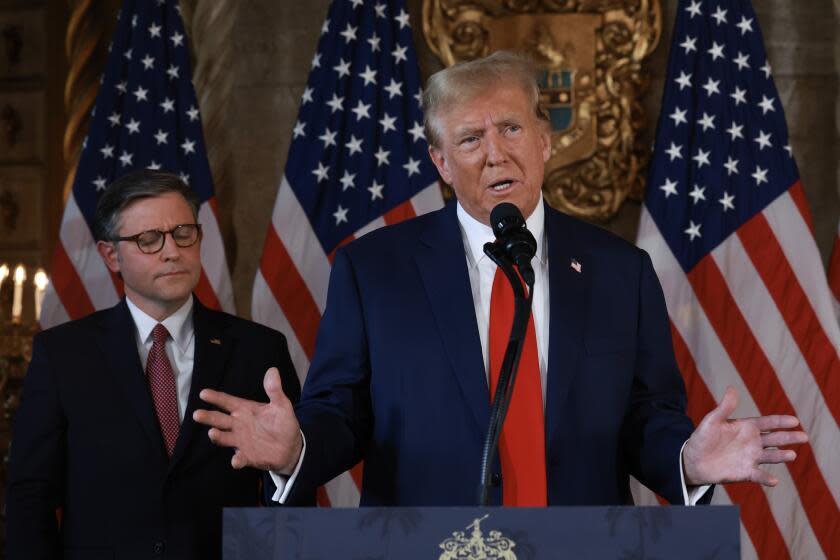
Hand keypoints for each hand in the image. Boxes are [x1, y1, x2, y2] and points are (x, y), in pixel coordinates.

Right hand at [193, 367, 302, 472]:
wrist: (291, 447)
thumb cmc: (283, 423)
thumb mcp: (281, 405)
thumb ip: (274, 390)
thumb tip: (272, 370)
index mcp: (245, 410)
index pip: (227, 402)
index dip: (216, 397)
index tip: (203, 393)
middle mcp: (238, 425)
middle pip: (219, 420)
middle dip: (208, 417)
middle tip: (196, 414)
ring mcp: (241, 441)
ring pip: (224, 438)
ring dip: (218, 436)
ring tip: (212, 433)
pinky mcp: (247, 456)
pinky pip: (240, 458)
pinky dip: (237, 460)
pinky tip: (236, 460)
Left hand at [683, 386, 807, 486]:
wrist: (693, 459)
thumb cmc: (703, 437)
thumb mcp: (712, 420)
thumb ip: (725, 407)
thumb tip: (732, 388)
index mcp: (747, 427)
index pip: (768, 423)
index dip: (780, 422)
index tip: (794, 421)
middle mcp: (753, 442)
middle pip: (775, 439)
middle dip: (789, 437)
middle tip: (803, 436)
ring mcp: (751, 457)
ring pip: (771, 456)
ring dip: (781, 456)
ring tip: (792, 455)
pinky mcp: (745, 472)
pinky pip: (759, 475)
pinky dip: (766, 478)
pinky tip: (774, 480)